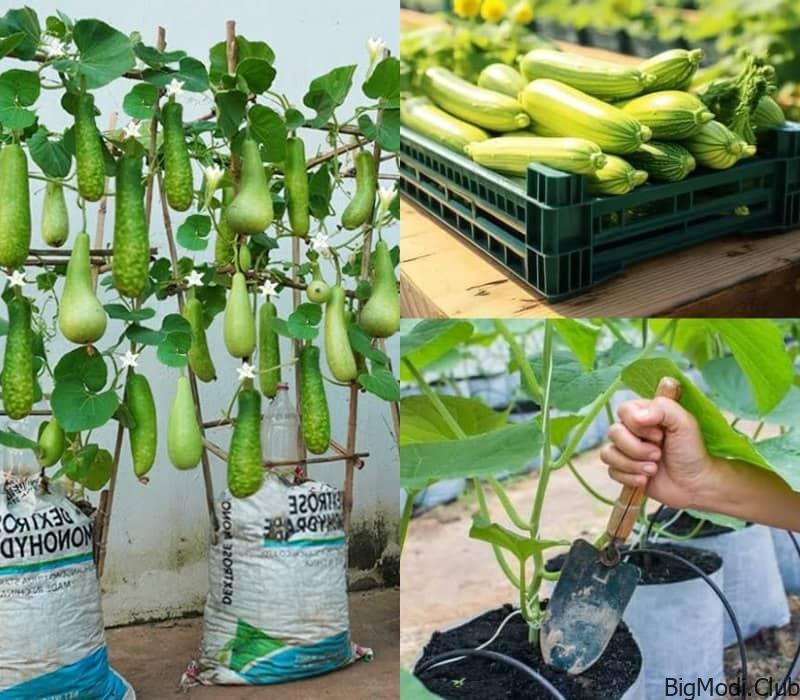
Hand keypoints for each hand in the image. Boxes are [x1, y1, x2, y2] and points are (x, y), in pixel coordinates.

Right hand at [600, 396, 718, 508]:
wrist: (695, 485)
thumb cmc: (692, 451)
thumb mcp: (685, 423)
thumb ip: (663, 408)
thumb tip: (637, 416)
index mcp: (645, 414)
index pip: (624, 410)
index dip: (637, 424)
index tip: (659, 435)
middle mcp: (632, 431)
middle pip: (614, 432)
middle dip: (636, 448)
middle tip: (658, 455)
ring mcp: (626, 451)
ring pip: (608, 453)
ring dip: (632, 464)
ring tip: (653, 469)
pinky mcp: (624, 470)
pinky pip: (612, 471)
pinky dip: (629, 477)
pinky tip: (645, 480)